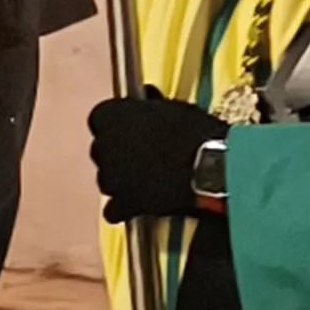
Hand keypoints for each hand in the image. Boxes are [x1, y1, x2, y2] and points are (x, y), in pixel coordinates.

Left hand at [89, 87, 224, 222]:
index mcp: (112, 116)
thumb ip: (150, 106)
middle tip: (141, 155)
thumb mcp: (173, 108)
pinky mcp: (124, 203)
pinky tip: (139, 204)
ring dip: (121, 180)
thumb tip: (147, 99)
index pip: (99, 119)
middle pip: (101, 150)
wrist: (210, 167)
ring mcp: (112, 176)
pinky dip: (123, 208)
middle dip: (117, 154)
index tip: (127, 129)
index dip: (114, 125)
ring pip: (106, 180)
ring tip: (145, 180)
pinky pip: (113, 209)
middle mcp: (105, 145)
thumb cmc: (196, 134)